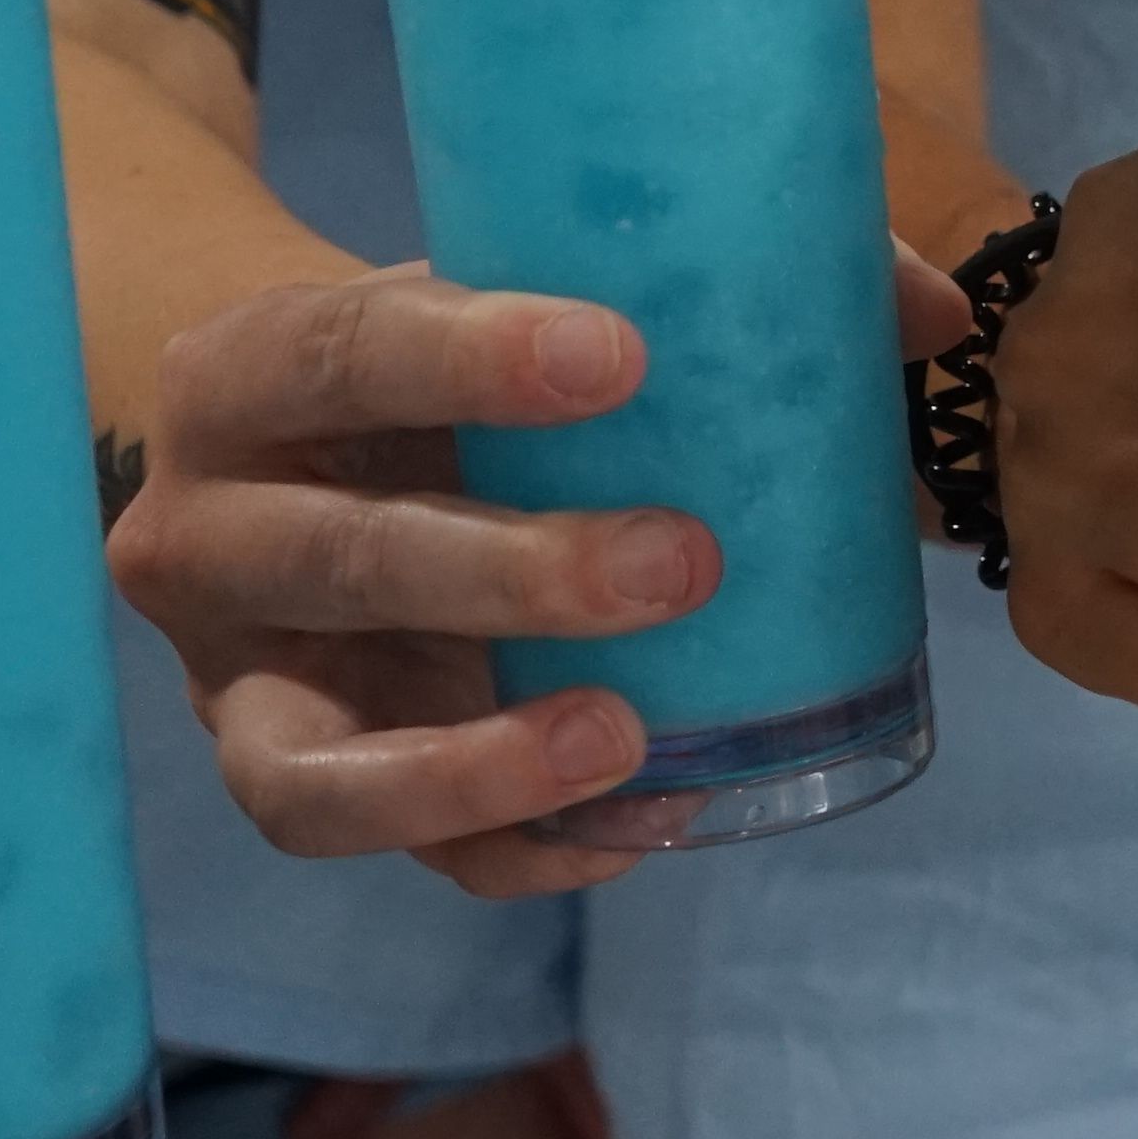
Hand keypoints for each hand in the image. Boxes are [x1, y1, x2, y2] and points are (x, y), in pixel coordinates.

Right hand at [114, 259, 950, 895]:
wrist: (294, 453)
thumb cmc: (444, 366)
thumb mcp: (521, 299)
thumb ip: (714, 287)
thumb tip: (936, 315)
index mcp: (247, 372)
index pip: (339, 352)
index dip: (466, 355)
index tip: (619, 355)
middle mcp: (201, 532)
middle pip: (337, 562)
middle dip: (512, 572)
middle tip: (686, 561)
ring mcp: (228, 682)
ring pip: (312, 763)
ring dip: (474, 764)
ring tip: (627, 738)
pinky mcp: (284, 778)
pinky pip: (385, 852)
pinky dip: (510, 847)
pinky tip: (639, 824)